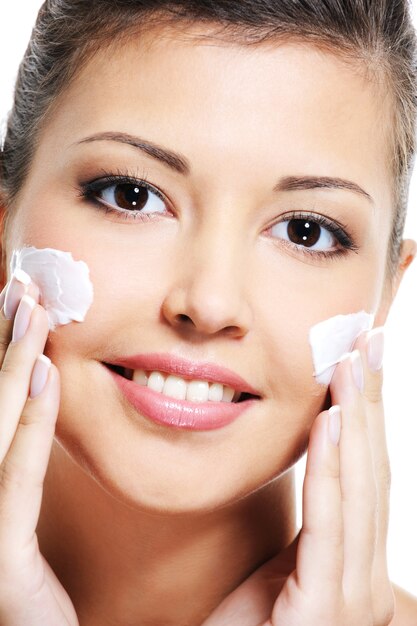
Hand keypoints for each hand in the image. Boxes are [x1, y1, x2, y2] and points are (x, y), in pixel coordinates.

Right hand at [0, 273, 78, 625]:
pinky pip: (17, 473)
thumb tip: (36, 388)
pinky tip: (44, 374)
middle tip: (22, 284)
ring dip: (12, 361)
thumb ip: (18, 459)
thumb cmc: (27, 585)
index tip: (15, 304)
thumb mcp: (17, 513)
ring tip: (31, 309)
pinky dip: (30, 420)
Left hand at [203, 328, 394, 625]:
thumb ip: (310, 531)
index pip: (366, 476)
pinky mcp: (326, 610)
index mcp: (355, 564)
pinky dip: (331, 466)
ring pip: (357, 488)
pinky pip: (329, 521)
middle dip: (370, 402)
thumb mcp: (283, 570)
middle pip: (371, 471)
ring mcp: (353, 598)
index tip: (362, 362)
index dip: (367, 416)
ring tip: (350, 364)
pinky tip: (330, 420)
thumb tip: (316, 474)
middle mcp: (367, 578)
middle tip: (368, 342)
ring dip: (354, 419)